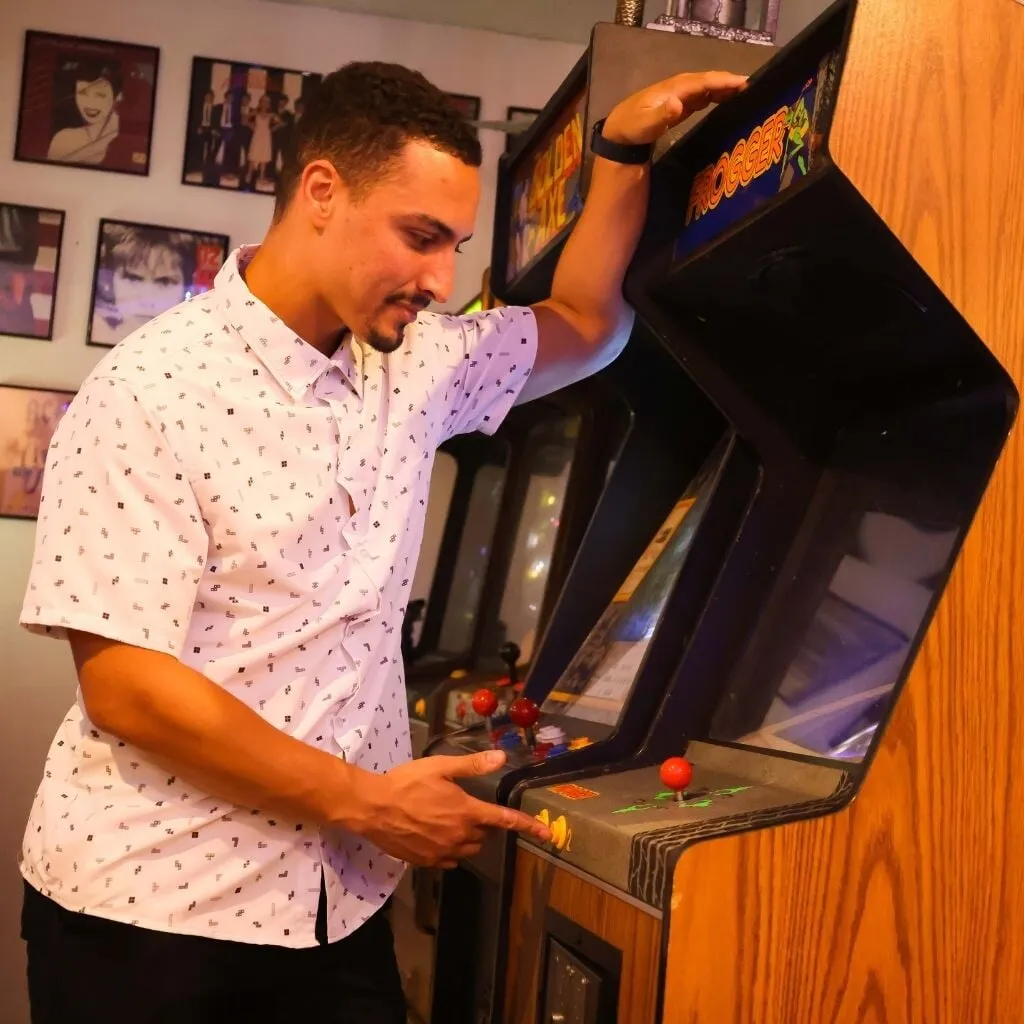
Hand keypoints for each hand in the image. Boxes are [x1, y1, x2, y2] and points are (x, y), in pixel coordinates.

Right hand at [357, 750, 552, 867]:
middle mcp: (460, 836)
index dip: (528, 826)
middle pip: (485, 834)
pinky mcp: (427, 862)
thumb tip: (502, 757)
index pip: (505, 821)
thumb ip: (472, 765)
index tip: (547, 834)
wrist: (373, 808)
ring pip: (469, 849)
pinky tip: (437, 835)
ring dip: (469, 837)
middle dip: (484, 823)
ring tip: (451, 819)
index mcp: (466, 812)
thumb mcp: (440, 767)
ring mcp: (443, 853)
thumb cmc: (407, 783)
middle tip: (466, 805)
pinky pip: (450, 860)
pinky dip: (451, 849)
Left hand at [602, 71, 747, 146]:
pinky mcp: (678, 105)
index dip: (723, 81)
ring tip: (744, 92)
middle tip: (751, 86)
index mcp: (673, 89)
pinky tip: (725, 100)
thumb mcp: (644, 124)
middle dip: (728, 82)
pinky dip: (714, 96)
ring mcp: (679, 96)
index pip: (703, 82)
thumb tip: (679, 104)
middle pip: (707, 81)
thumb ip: (661, 115)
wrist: (618, 132)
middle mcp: (678, 88)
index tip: (743, 83)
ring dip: (724, 88)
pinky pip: (701, 96)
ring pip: (706, 88)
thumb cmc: (631, 128)